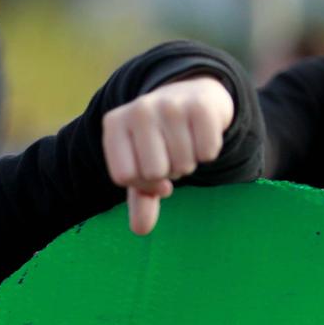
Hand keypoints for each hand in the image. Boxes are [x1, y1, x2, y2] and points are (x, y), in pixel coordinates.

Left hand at [101, 74, 234, 235]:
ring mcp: (170, 104)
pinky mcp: (201, 105)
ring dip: (188, 162)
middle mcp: (139, 109)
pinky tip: (200, 134)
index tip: (151, 171)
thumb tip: (140, 229)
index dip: (143, 184)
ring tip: (184, 143)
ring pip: (183, 164)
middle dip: (168, 172)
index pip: (125, 176)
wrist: (191, 96)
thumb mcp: (143, 166)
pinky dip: (208, 151)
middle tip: (170, 153)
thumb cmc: (160, 139)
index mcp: (115, 124)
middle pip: (154, 171)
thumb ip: (140, 199)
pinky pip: (207, 153)